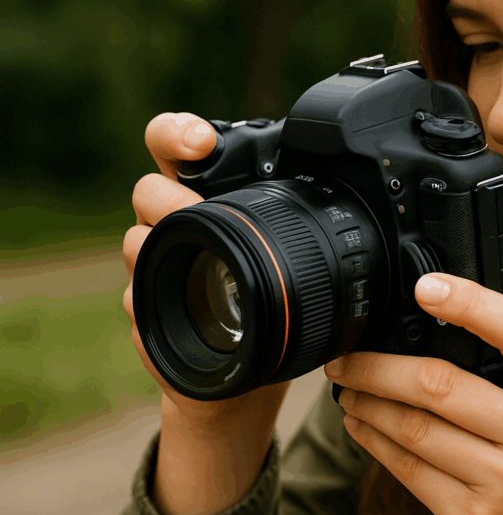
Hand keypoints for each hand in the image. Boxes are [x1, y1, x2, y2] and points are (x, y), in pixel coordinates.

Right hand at [123, 112, 289, 428]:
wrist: (247, 382)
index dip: (178, 132)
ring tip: (203, 272)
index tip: (200, 141)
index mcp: (210, 197)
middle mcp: (175, 222)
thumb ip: (304, 229)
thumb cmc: (272, 309)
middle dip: (168, 197)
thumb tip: (356, 209)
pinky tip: (195, 321)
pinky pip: (137, 300)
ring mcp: (154, 265)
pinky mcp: (144, 310)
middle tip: (197, 211)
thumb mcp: (295, 261)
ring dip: (163, 253)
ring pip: (135, 241)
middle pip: (147, 189)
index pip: (174, 144)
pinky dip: (163, 309)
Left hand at [324, 273, 502, 514]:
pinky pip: (409, 471)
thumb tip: (452, 330)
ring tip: (348, 389)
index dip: (469, 302)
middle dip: (376, 366)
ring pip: (413, 428)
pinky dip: (375, 443)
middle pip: (439, 385)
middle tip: (347, 355)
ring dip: (367, 403)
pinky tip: (365, 427)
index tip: (427, 286)